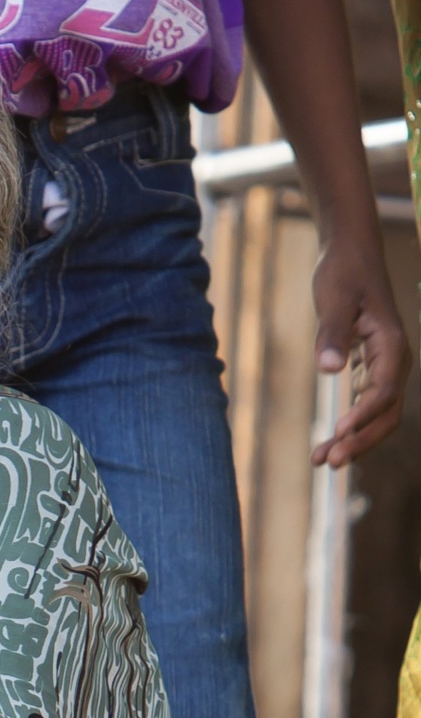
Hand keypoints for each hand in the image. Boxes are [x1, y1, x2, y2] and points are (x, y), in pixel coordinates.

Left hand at [311, 236, 411, 467]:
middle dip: (361, 440)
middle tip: (330, 462)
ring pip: (378, 414)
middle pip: (387, 412)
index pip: (384, 391)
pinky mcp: (373, 368)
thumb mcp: (333, 298)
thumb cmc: (342, 273)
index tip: (339, 431)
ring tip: (322, 461)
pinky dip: (351, 425)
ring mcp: (386, 366)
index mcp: (391, 344)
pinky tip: (328, 443)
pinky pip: (367, 405)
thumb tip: (328, 368)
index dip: (364, 415)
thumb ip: (331, 333)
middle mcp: (396, 360)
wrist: (350, 254)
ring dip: (355, 440)